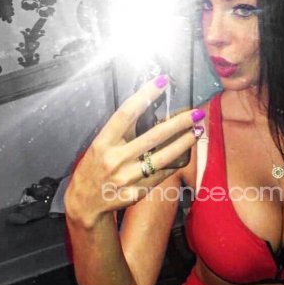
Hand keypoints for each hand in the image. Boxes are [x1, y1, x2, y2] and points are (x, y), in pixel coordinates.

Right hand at [64, 75, 202, 226]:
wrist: (86, 202)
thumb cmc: (95, 167)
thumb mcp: (101, 145)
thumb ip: (122, 131)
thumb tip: (148, 108)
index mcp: (103, 142)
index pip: (126, 114)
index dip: (145, 96)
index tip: (162, 82)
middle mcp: (115, 159)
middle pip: (153, 136)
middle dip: (179, 123)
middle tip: (196, 112)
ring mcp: (126, 178)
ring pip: (163, 158)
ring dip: (183, 143)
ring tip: (197, 131)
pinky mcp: (136, 193)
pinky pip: (160, 176)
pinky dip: (173, 165)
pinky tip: (184, 155)